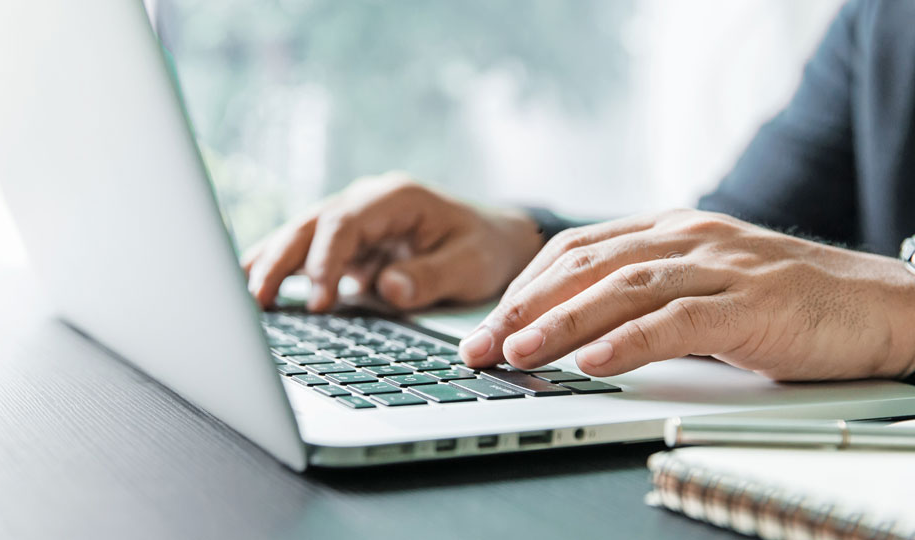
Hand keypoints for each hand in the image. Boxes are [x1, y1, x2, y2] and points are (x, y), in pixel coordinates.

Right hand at [241, 172, 543, 311]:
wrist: (493, 239)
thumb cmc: (484, 249)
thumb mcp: (470, 264)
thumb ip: (430, 275)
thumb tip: (388, 288)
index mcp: (396, 197)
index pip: (345, 222)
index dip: (325, 259)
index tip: (318, 299)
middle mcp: (367, 202)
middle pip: (311, 224)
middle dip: (281, 260)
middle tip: (258, 300)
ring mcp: (354, 219)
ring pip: (300, 234)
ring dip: (270, 262)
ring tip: (243, 294)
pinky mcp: (347, 242)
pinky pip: (307, 250)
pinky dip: (280, 265)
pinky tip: (251, 283)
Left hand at [459, 209, 914, 380]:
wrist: (877, 304)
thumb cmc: (783, 300)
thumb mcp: (701, 286)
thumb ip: (647, 296)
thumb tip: (578, 330)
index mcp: (670, 229)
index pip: (578, 248)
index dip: (527, 285)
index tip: (490, 322)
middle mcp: (688, 237)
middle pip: (587, 264)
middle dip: (525, 306)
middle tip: (481, 344)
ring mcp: (721, 266)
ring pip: (624, 288)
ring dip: (563, 322)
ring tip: (517, 352)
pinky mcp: (752, 302)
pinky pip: (680, 320)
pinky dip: (631, 341)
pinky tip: (594, 361)